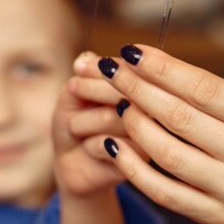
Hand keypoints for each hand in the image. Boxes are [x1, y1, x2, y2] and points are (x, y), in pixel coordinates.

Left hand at [52, 51, 134, 199]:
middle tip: (73, 90)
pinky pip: (108, 145)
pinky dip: (89, 146)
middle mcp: (151, 113)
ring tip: (78, 129)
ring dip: (82, 122)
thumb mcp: (74, 96)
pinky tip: (90, 151)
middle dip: (91, 89)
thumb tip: (86, 59)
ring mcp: (148, 139)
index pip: (132, 72)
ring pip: (111, 117)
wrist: (73, 165)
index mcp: (142, 91)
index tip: (78, 68)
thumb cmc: (76, 125)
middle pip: (126, 92)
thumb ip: (83, 77)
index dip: (105, 67)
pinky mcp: (139, 164)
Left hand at [93, 43, 223, 223]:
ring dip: (134, 125)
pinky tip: (114, 146)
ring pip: (168, 155)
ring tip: (119, 105)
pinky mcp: (218, 218)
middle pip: (181, 118)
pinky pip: (163, 192)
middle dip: (139, 89)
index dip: (163, 69)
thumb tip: (151, 65)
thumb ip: (213, 94)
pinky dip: (133, 168)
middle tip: (112, 71)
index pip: (205, 89)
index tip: (133, 53)